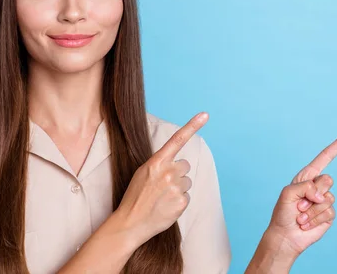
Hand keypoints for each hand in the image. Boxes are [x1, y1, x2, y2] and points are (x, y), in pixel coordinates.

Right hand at [114, 112, 208, 244]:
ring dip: (178, 188)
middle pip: (185, 165)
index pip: (177, 139)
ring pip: (187, 182)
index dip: (192, 125)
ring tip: (162, 197)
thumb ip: (159, 164)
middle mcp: (168, 171)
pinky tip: (166, 206)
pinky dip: (179, 202)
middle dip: (177, 174)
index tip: (205, 115)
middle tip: (162, 185)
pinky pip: (187, 196)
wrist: (131, 222)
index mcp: (156, 162)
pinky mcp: (182, 202)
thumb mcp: (142, 173)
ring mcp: (176, 187)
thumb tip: (177, 163)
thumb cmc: (136, 196)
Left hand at [267, 130, 336, 256]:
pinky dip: (315, 219)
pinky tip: (306, 223)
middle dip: (312, 194)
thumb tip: (323, 196)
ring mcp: (324, 201)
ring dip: (311, 210)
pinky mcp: (328, 214)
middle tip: (299, 205)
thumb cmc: (283, 213)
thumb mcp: (288, 193)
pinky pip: (329, 212)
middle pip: (327, 180)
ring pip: (328, 198)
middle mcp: (317, 187)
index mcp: (306, 177)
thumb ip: (305, 187)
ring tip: (300, 216)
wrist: (285, 235)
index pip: (325, 158)